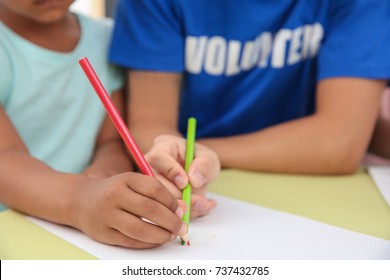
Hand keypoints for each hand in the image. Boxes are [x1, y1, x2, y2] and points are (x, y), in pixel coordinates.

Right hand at [72, 172, 186, 248]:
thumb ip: (157, 193)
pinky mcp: (103, 233)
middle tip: (181, 227)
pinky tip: (156, 241)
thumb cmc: (115, 191)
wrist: (81, 201)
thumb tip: (182, 209)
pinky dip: (148, 243)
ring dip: (161, 235)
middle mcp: (115, 195)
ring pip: (140, 229)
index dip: (171, 201)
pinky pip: (130, 241)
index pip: (155, 188)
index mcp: (126, 179)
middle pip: (150, 209)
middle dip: (171, 220)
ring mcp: (107, 215)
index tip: (180, 210)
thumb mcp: (133, 184)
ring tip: (170, 235)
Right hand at [145, 135, 220, 217]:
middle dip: (179, 196)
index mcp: (162, 148)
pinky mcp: (157, 202)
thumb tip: (194, 180)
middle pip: (156, 183)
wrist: (197, 174)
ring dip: (184, 208)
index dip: (171, 171)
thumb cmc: (200, 161)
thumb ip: (204, 165)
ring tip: (204, 204)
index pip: (158, 158)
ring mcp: (150, 185)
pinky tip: (201, 207)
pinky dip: (187, 214)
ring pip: (159, 201)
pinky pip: (166, 212)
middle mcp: (151, 166)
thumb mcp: (208, 158)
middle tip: (200, 201)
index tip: (186, 182)